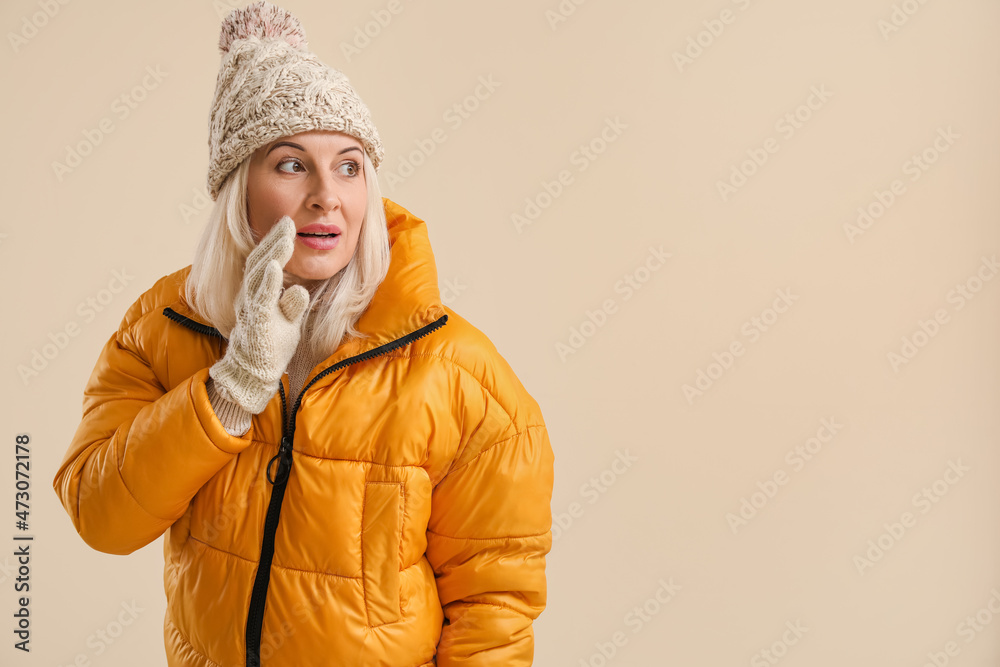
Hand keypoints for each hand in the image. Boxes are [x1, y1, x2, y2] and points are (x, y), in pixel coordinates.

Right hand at [209, 216, 309, 413]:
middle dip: (273, 239)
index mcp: (257, 293)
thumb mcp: (286, 322)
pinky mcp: (257, 322)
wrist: (251, 374)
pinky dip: (268, 282)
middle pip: (259, 260)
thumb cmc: (269, 345)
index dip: (273, 242)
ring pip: (259, 275)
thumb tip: (299, 290)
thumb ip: (292, 305)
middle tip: (287, 221)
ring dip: (273, 254)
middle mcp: (250, 296)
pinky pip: (261, 299)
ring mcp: (252, 308)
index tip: (287, 224)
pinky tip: (274, 267)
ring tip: (285, 237)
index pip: (264, 261)